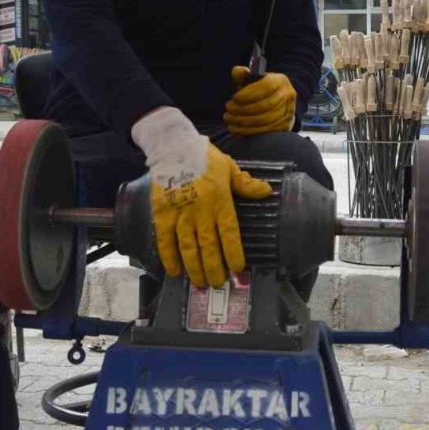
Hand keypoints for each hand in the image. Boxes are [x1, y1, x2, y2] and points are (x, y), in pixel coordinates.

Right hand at [132, 108, 271, 285]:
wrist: (172, 146)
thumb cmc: (203, 157)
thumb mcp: (229, 168)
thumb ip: (245, 184)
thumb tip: (266, 192)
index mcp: (220, 201)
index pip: (230, 233)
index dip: (234, 253)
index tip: (237, 268)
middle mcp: (201, 211)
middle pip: (209, 246)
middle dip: (214, 268)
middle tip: (218, 283)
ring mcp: (180, 214)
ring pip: (188, 248)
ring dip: (194, 268)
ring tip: (200, 283)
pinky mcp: (162, 214)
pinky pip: (165, 240)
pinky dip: (169, 257)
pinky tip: (174, 271)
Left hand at [223, 66, 296, 135]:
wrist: (275, 104)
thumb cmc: (258, 90)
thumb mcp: (251, 80)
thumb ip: (242, 74)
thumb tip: (238, 72)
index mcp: (280, 80)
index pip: (267, 87)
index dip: (249, 93)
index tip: (234, 98)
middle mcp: (288, 96)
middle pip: (265, 105)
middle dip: (243, 109)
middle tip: (228, 109)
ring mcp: (289, 112)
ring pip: (264, 120)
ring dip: (243, 121)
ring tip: (228, 119)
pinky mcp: (285, 126)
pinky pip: (265, 131)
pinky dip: (248, 131)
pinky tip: (235, 128)